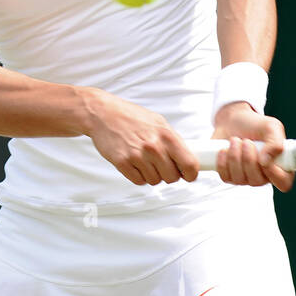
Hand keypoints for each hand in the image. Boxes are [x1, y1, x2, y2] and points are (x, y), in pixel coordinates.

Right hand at [85, 90, 200, 185]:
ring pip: (155, 181)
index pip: (189, 165)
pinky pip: (139, 181)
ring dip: (151, 174)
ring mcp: (137, 156)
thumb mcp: (158, 122)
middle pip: (172, 178)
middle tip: (160, 165)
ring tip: (144, 160)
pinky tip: (134, 163)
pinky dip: (138, 176)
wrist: (104, 114)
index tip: (187, 175)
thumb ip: (173, 141)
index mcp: (167, 135)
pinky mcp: (122, 163)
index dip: (191, 174)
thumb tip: (187, 159)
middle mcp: (154, 147)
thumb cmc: (132, 117)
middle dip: (168, 174)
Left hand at [211, 102, 293, 191]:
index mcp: (280, 166)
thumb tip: (265, 161)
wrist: (233, 120)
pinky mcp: (229, 176)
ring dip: (235, 157)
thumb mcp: (271, 127)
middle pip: (257, 181)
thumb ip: (275, 142)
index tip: (263, 159)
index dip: (274, 174)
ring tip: (235, 141)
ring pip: (239, 179)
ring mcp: (246, 178)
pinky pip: (225, 177)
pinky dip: (223, 162)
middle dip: (248, 159)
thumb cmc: (255, 125)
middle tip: (246, 141)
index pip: (283, 183)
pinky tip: (224, 149)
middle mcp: (264, 176)